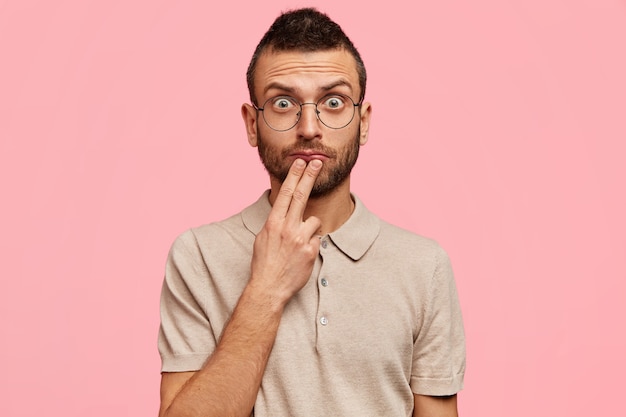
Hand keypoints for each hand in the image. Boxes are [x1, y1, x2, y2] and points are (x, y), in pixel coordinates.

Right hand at [249, 158, 322, 306]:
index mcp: (273, 223)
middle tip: (317, 162)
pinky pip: (317, 240)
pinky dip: (312, 245)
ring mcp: (300, 239)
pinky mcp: (311, 251)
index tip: (299, 163)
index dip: (294, 176)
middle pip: (301, 196)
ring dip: (310, 229)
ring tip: (298, 244)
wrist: (269, 287)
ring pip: (314, 221)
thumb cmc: (264, 263)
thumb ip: (275, 223)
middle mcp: (287, 228)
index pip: (285, 194)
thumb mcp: (263, 238)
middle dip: (309, 177)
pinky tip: (302, 256)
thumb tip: (283, 213)